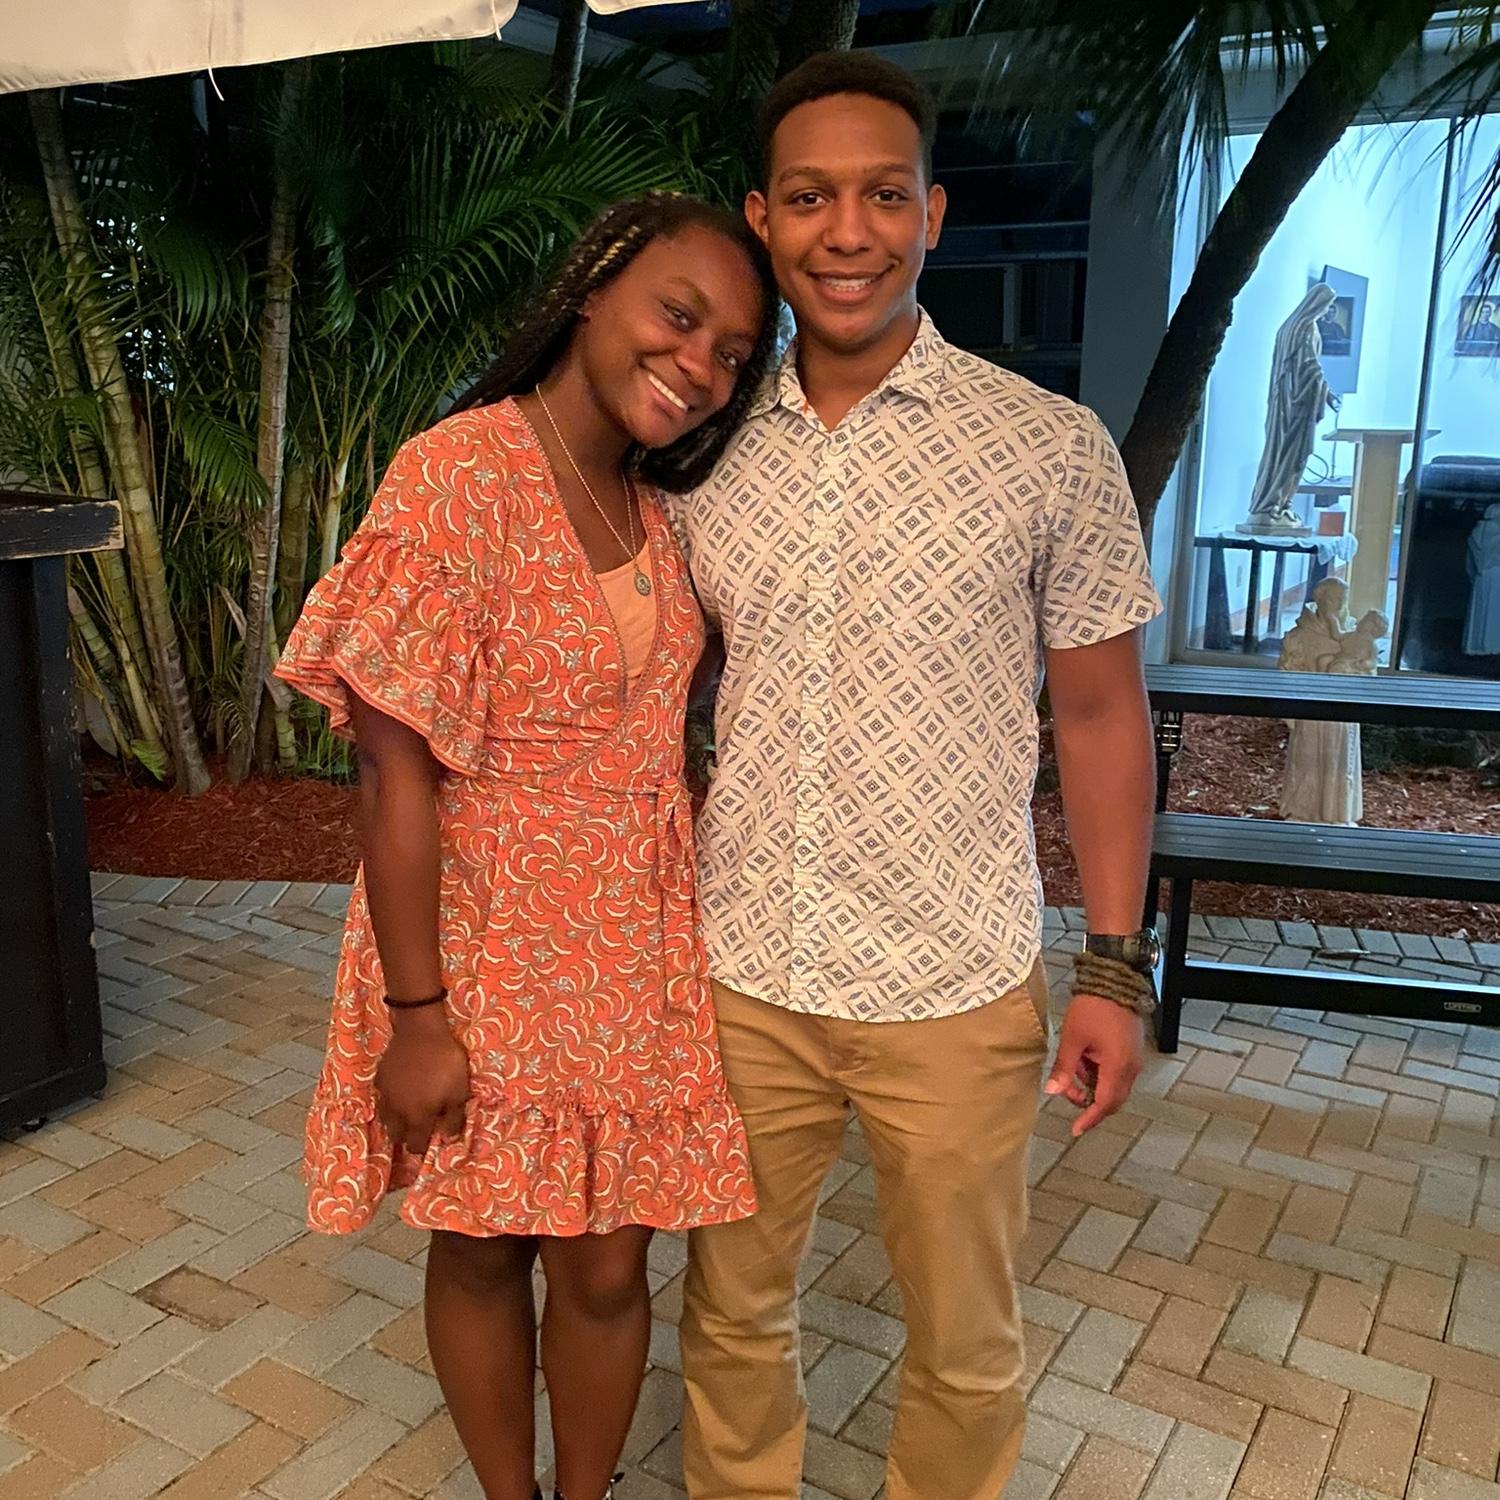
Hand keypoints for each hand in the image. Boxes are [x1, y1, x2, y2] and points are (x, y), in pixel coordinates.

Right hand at [374, 1007, 469, 1160]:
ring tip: (405, 1114)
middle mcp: (398, 1112)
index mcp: (418, 1118)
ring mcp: (386, 1094)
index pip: (415, 1145)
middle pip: (396, 1136)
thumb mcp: (459, 1092)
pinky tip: (397, 1091)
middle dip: (406, 1137)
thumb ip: (454, 1119)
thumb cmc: (445, 1063)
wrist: (421, 1031)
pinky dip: (389, 1099)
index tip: (428, 1142)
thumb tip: (449, 1140)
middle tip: (417, 1128)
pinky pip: (382, 1096)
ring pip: (385, 1118)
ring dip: (395, 1121)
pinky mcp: (380, 1077)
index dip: (422, 1147)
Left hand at [1044, 993, 1145, 1137]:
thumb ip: (1064, 1068)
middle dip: (1087, 1100)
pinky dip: (1099, 1072)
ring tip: (1073, 1062)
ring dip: (1091, 1083)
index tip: (1075, 1129)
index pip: (1104, 1104)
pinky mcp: (1132, 1051)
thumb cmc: (1092, 1008)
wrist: (1114, 981)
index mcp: (1117, 1066)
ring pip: (1112, 1085)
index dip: (1089, 1119)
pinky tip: (1085, 1056)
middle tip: (1066, 1089)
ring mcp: (1134, 1059)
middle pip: (1111, 1099)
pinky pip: (1116, 1072)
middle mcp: (1131, 1068)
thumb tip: (1052, 1091)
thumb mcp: (1072, 1038)